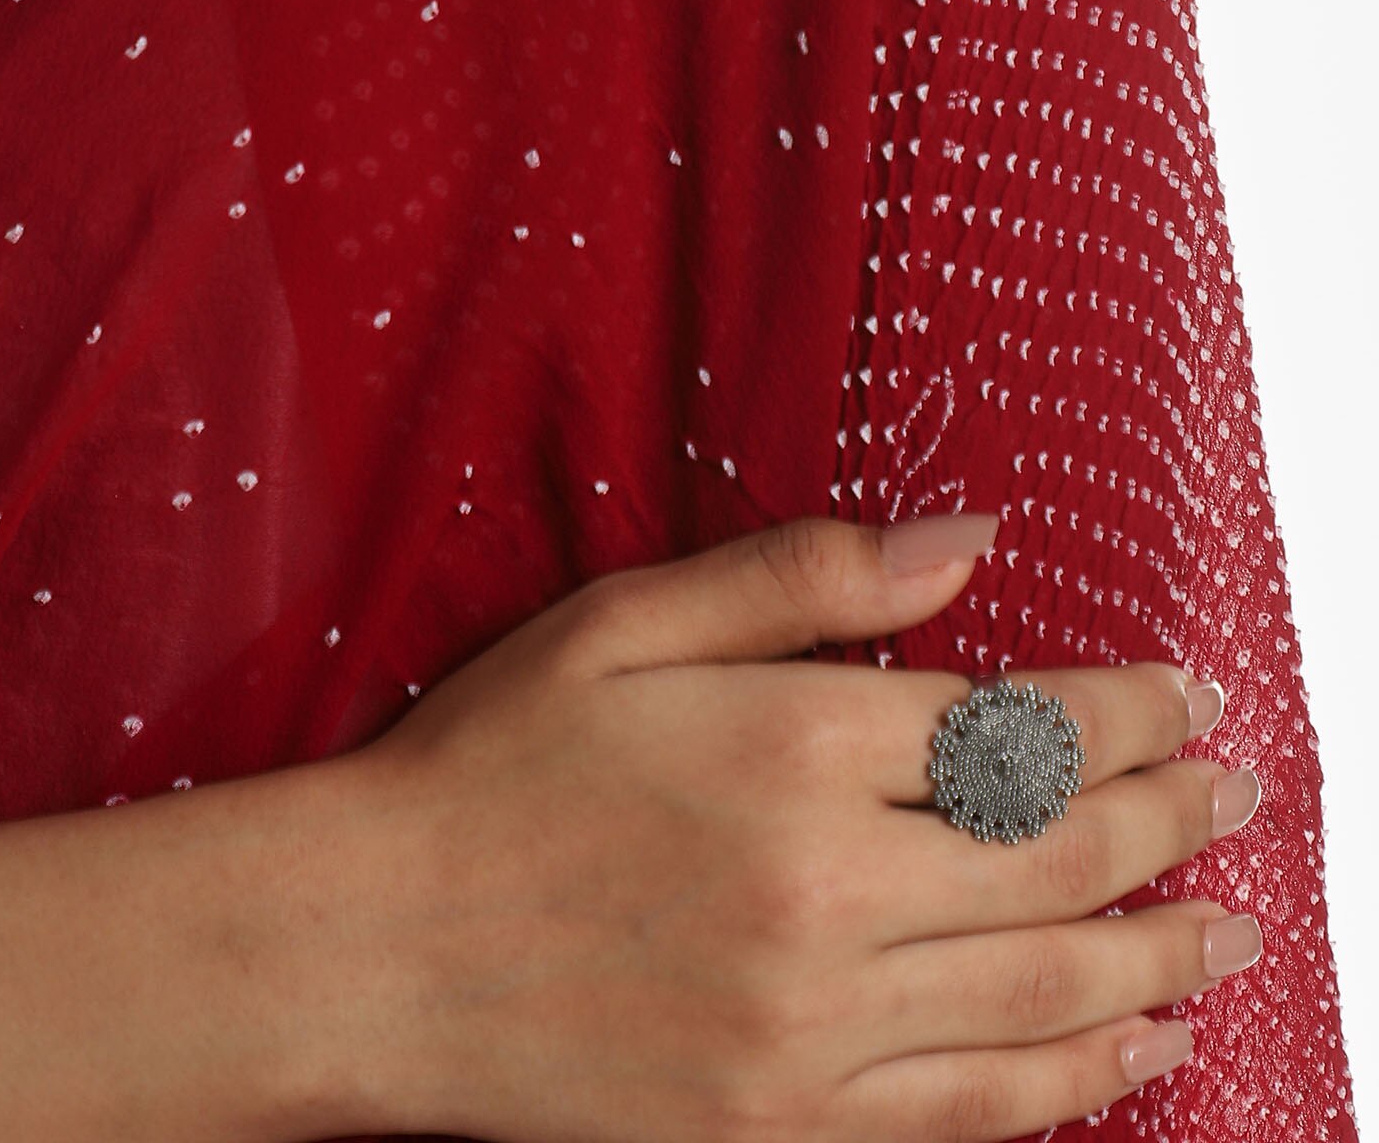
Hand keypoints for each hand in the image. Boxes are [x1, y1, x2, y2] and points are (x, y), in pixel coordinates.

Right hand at [336, 514, 1256, 1140]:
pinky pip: (980, 1107)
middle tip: (1244, 800)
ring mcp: (815, 1024)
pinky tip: (1142, 1043)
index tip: (1192, 700)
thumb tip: (968, 537)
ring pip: (1048, 989)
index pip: (1021, 731)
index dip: (1131, 716)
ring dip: (1162, 952)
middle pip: (1061, 860)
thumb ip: (804, 578)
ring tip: (1232, 925)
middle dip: (1176, 824)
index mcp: (789, 747)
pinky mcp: (790, 1122)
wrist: (376, 949)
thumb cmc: (491, 763)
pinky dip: (1081, 1075)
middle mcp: (827, 890)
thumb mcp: (626, 622)